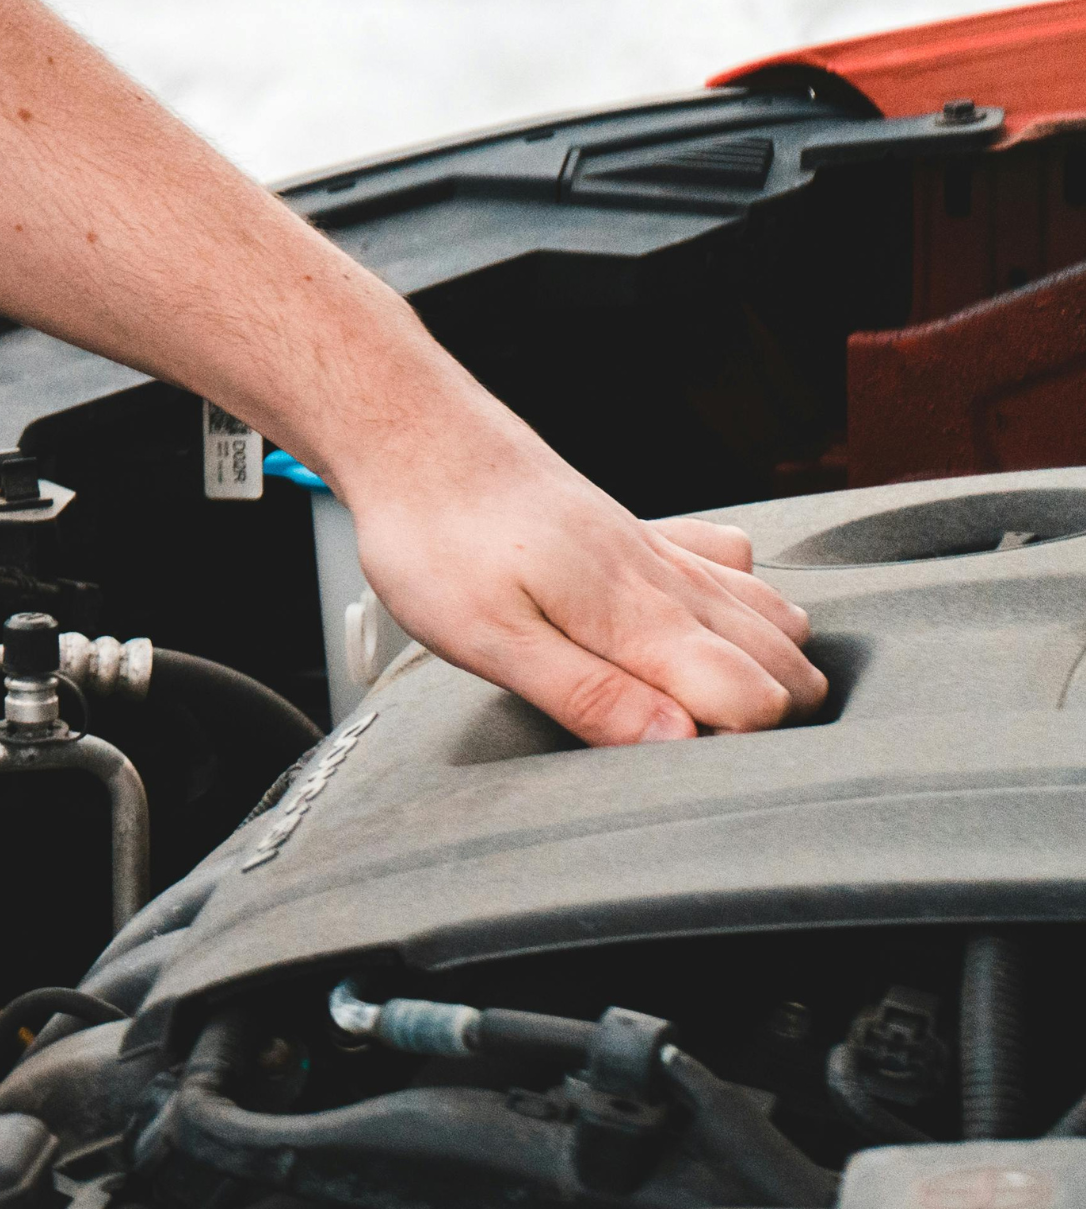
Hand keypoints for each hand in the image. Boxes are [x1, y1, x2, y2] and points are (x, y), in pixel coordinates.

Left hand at [335, 405, 824, 744]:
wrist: (421, 441)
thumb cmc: (438, 541)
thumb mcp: (490, 640)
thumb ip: (589, 695)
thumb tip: (677, 743)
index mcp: (640, 616)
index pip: (757, 700)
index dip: (735, 748)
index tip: (683, 766)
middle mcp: (671, 581)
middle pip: (787, 665)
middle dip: (768, 718)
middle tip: (689, 745)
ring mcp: (664, 554)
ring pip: (775, 617)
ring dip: (768, 667)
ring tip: (704, 705)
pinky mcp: (646, 535)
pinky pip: (737, 570)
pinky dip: (746, 605)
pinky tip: (703, 627)